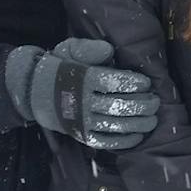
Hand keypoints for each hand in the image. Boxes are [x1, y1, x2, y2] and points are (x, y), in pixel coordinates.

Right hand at [12, 38, 159, 149]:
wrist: (34, 93)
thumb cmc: (60, 68)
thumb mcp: (69, 50)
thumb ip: (89, 48)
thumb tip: (109, 50)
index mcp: (80, 78)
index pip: (112, 82)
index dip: (133, 83)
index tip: (146, 83)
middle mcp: (81, 102)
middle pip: (117, 106)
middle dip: (142, 105)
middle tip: (155, 101)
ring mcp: (81, 122)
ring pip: (114, 126)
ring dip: (138, 124)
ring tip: (152, 118)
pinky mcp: (81, 136)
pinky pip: (105, 142)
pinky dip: (124, 141)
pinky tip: (138, 135)